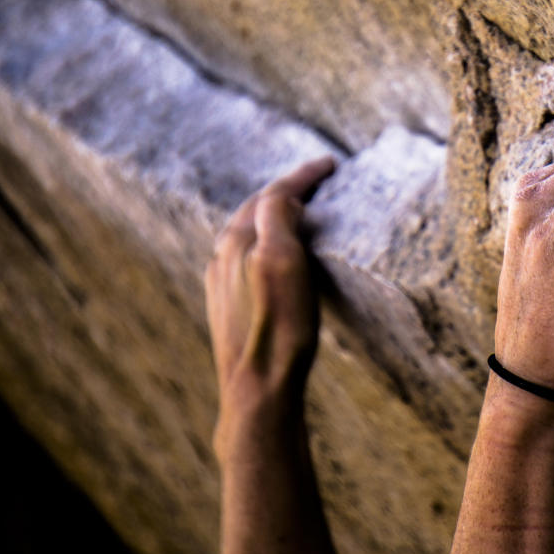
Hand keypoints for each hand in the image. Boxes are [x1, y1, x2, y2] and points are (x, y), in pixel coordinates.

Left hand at [204, 156, 334, 454]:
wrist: (257, 389)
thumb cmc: (279, 327)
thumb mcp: (283, 262)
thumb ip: (277, 218)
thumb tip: (282, 195)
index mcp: (238, 240)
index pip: (274, 193)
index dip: (304, 176)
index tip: (330, 164)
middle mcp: (223, 256)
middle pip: (258, 210)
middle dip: (287, 192)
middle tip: (317, 183)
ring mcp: (223, 283)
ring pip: (250, 234)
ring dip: (275, 218)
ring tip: (302, 215)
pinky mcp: (230, 307)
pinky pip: (248, 260)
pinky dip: (269, 245)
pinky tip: (279, 259)